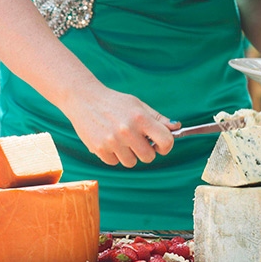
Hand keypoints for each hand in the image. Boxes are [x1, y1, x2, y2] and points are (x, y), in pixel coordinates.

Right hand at [64, 85, 180, 167]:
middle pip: (148, 157)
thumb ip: (157, 118)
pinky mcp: (99, 149)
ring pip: (131, 162)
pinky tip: (108, 141)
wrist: (84, 99)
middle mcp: (127, 131)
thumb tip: (176, 127)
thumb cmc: (114, 102)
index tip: (159, 145)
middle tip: (136, 142)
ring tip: (120, 140)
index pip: (166, 141)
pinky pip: (114, 162)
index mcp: (140, 118)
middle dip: (145, 151)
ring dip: (128, 154)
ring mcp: (112, 141)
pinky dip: (113, 155)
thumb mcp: (137, 105)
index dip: (166, 146)